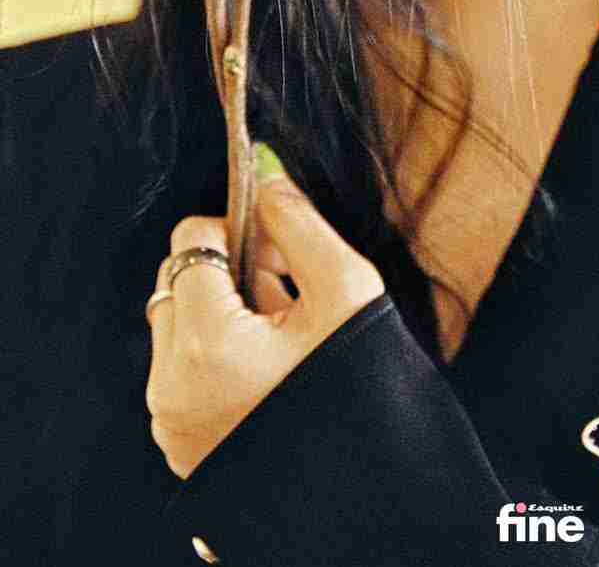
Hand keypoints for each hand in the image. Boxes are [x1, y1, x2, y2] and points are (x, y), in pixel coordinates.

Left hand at [146, 159, 385, 479]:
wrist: (369, 487)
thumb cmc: (363, 386)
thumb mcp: (345, 288)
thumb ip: (299, 221)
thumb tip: (266, 171)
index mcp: (207, 343)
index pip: (189, 240)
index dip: (236, 228)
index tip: (280, 248)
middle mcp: (171, 383)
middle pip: (175, 280)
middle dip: (226, 270)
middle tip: (286, 288)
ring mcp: (170, 418)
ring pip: (175, 324)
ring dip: (219, 311)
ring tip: (283, 333)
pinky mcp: (178, 441)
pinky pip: (179, 370)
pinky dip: (215, 353)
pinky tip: (270, 367)